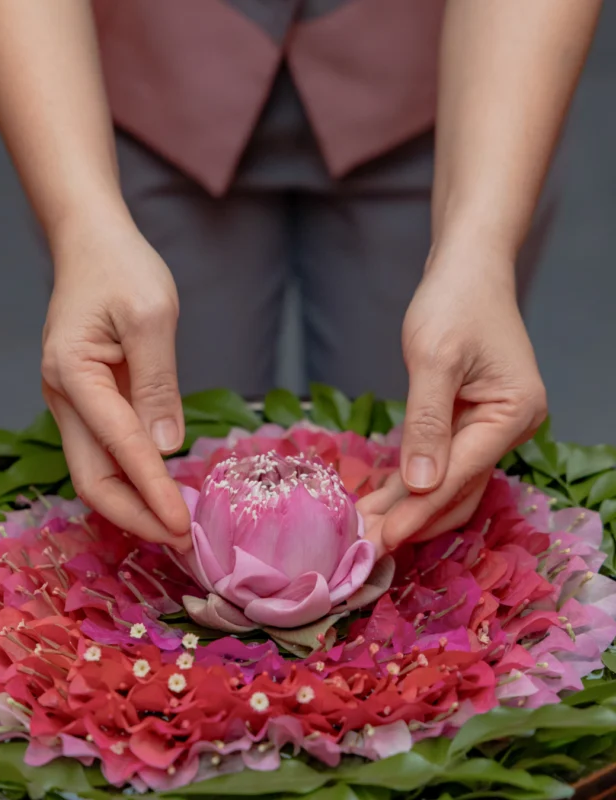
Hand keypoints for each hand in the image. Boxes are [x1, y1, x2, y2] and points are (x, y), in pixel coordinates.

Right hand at [41, 211, 191, 549]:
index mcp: (73, 374)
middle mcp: (63, 396)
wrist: (93, 244)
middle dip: (136, 515)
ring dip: (135, 501)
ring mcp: (71, 401)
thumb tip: (166, 449)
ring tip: (177, 523)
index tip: (183, 525)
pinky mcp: (88, 401)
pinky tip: (163, 488)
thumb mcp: (151, 317)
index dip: (153, 491)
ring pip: (96, 470)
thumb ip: (158, 385)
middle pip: (92, 477)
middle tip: (181, 539)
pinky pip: (106, 450)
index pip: (120, 447)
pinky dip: (133, 476)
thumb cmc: (122, 269)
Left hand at [358, 243, 546, 554]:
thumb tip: (420, 486)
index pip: (460, 474)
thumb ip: (427, 422)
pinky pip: (443, 463)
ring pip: (450, 482)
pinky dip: (414, 483)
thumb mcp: (435, 358)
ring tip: (367, 530)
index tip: (381, 539)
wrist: (466, 269)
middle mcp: (510, 427)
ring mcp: (492, 427)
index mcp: (512, 414)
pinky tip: (382, 499)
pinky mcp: (471, 422)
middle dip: (413, 519)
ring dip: (410, 507)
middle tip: (367, 547)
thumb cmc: (453, 302)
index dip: (418, 509)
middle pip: (459, 489)